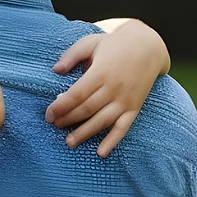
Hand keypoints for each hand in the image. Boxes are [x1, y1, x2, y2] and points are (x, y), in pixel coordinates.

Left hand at [45, 21, 168, 156]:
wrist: (148, 46)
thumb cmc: (114, 43)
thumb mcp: (90, 42)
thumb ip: (71, 56)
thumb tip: (55, 71)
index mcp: (101, 71)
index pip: (76, 94)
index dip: (61, 106)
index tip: (48, 114)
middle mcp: (114, 88)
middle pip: (87, 109)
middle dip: (68, 120)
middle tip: (54, 126)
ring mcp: (126, 99)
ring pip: (102, 121)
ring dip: (85, 133)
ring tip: (69, 142)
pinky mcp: (135, 107)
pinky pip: (123, 127)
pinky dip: (112, 141)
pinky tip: (101, 153)